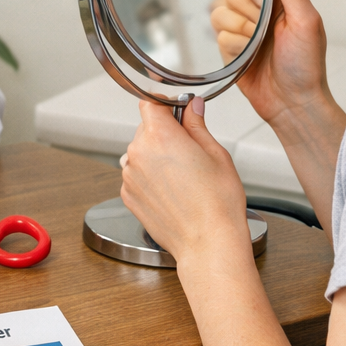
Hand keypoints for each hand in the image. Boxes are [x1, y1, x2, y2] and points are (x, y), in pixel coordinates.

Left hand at [120, 99, 253, 268]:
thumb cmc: (217, 203)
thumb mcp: (216, 153)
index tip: (176, 110)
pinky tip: (173, 190)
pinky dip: (150, 177)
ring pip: (140, 152)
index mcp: (160, 136)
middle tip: (190, 150)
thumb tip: (192, 107)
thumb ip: (197, 125)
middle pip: (146, 128)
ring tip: (183, 176)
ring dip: (156, 156)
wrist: (208, 243)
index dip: (165, 104)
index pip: (150, 102)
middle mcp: (138, 154)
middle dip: (165, 133)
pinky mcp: (128, 196)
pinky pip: (137, 175)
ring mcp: (130, 176)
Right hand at [214, 0, 333, 134]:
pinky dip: (235, 47)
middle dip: (247, 6)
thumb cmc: (307, 65)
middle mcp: (258, 9)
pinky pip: (219, 35)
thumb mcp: (306, 21)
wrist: (293, 103)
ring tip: (259, 44)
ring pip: (220, 10)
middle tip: (265, 21)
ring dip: (241, 28)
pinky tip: (250, 58)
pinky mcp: (229, 47)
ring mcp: (242, 28)